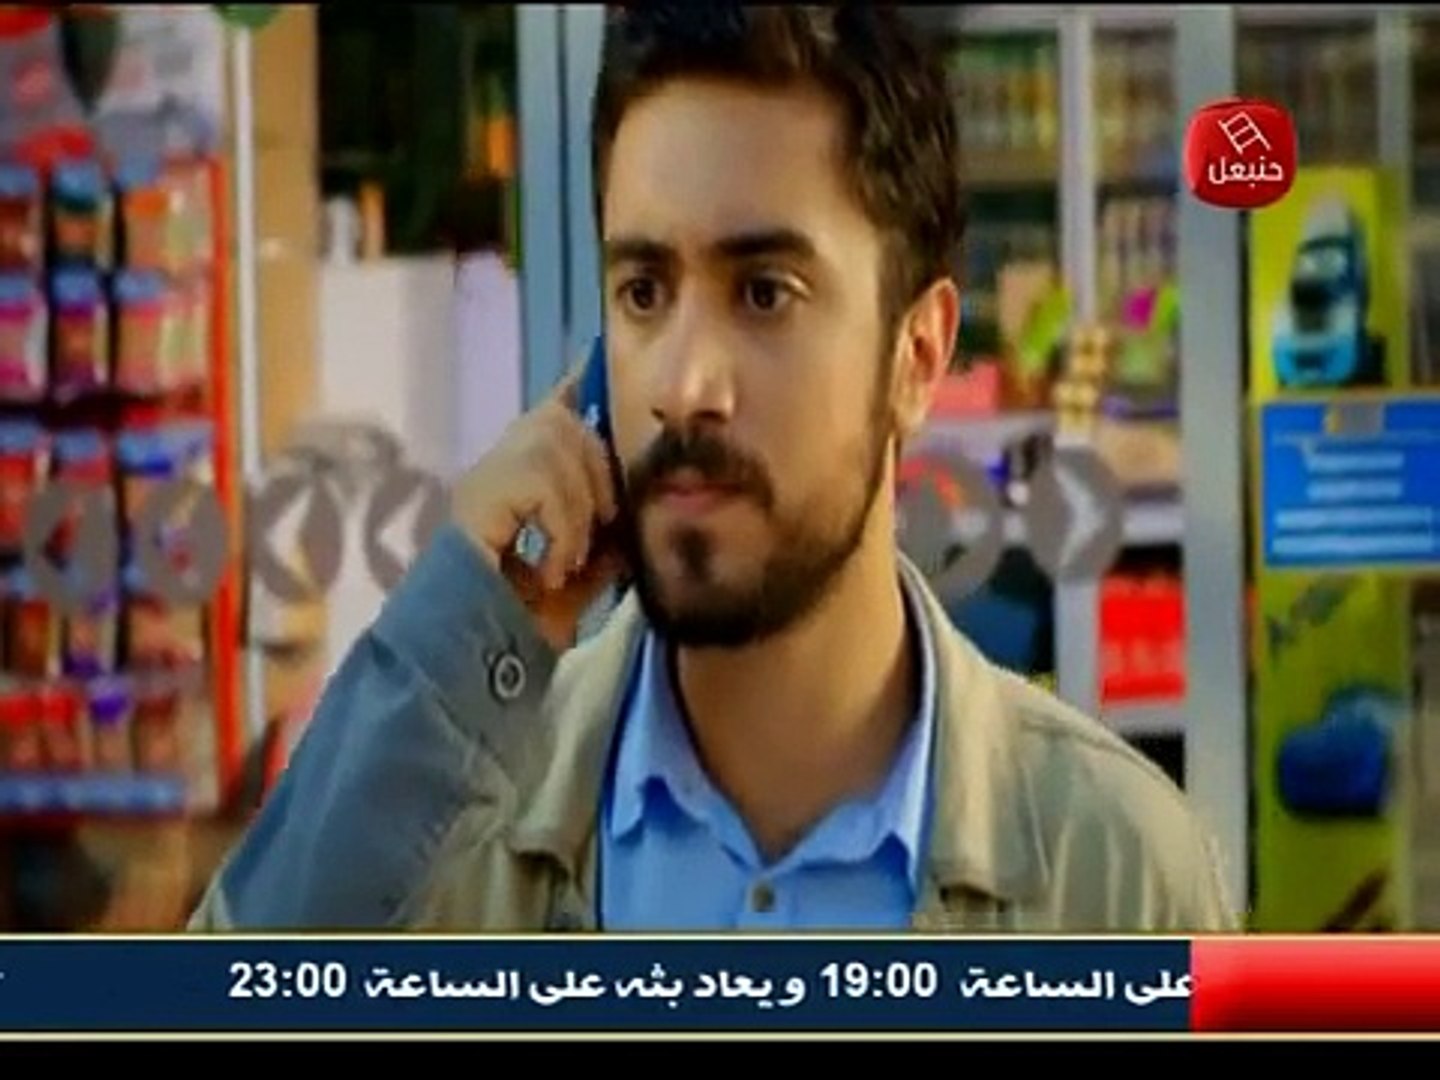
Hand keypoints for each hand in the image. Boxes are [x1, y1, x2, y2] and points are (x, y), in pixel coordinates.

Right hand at [450, 365, 624, 648]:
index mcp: (518, 480)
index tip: (591, 357)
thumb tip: (631, 520)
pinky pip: (542, 483)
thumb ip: (601, 547)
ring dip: (579, 512)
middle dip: (597, 471)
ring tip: (566, 560)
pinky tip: (549, 568)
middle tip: (599, 530)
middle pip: (561, 420)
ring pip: (557, 447)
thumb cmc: (513, 623)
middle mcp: (495, 467)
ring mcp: (482, 479)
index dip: (573, 383)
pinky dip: (560, 530)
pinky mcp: (478, 497)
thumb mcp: (575, 580)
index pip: (550, 412)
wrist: (468, 656)